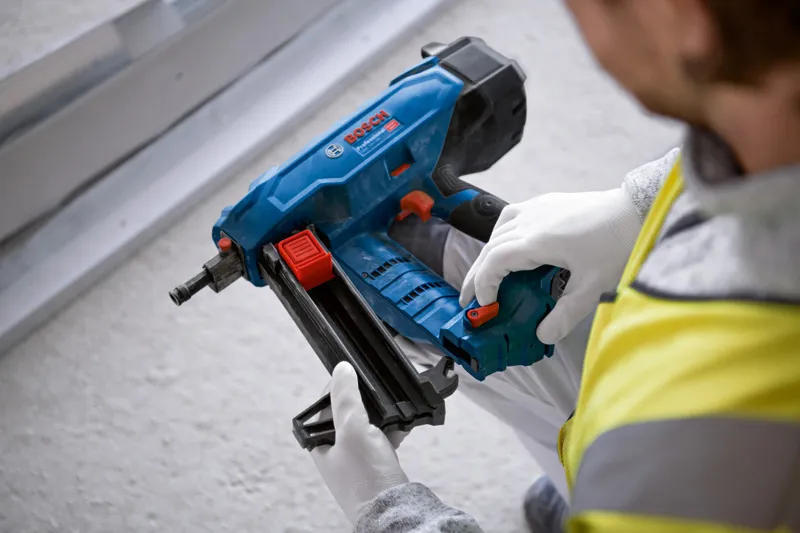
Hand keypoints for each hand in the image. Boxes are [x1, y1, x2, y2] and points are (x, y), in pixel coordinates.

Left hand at [310, 362, 408, 523]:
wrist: (394, 512)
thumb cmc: (366, 478)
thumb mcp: (352, 428)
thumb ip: (346, 397)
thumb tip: (341, 369)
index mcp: (319, 444)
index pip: (324, 405)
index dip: (339, 388)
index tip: (355, 377)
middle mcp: (335, 452)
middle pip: (348, 413)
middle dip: (367, 403)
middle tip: (378, 397)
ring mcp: (357, 459)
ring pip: (368, 425)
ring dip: (382, 416)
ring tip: (394, 412)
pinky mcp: (376, 465)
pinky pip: (383, 439)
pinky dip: (393, 430)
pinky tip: (403, 426)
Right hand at [460, 187, 641, 343]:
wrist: (636, 209)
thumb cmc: (616, 243)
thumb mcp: (592, 287)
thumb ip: (565, 314)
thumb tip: (543, 336)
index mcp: (535, 241)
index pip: (493, 263)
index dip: (482, 285)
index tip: (485, 305)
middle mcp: (529, 221)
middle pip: (490, 248)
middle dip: (476, 275)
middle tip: (468, 299)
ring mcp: (536, 208)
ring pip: (497, 231)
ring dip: (487, 254)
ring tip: (484, 275)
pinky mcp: (546, 202)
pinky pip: (512, 218)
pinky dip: (501, 236)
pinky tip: (508, 247)